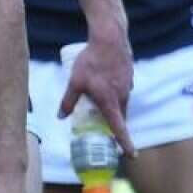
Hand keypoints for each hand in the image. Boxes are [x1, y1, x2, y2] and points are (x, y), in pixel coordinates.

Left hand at [57, 29, 136, 156]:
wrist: (109, 37)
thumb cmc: (91, 60)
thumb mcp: (75, 82)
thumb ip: (68, 101)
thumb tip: (60, 116)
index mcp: (111, 102)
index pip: (120, 129)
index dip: (126, 143)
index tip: (131, 155)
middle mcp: (123, 96)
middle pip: (121, 117)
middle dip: (114, 124)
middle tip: (103, 128)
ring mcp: (129, 84)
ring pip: (122, 102)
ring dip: (113, 105)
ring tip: (99, 99)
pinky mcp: (129, 74)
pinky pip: (123, 88)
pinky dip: (116, 91)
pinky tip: (106, 80)